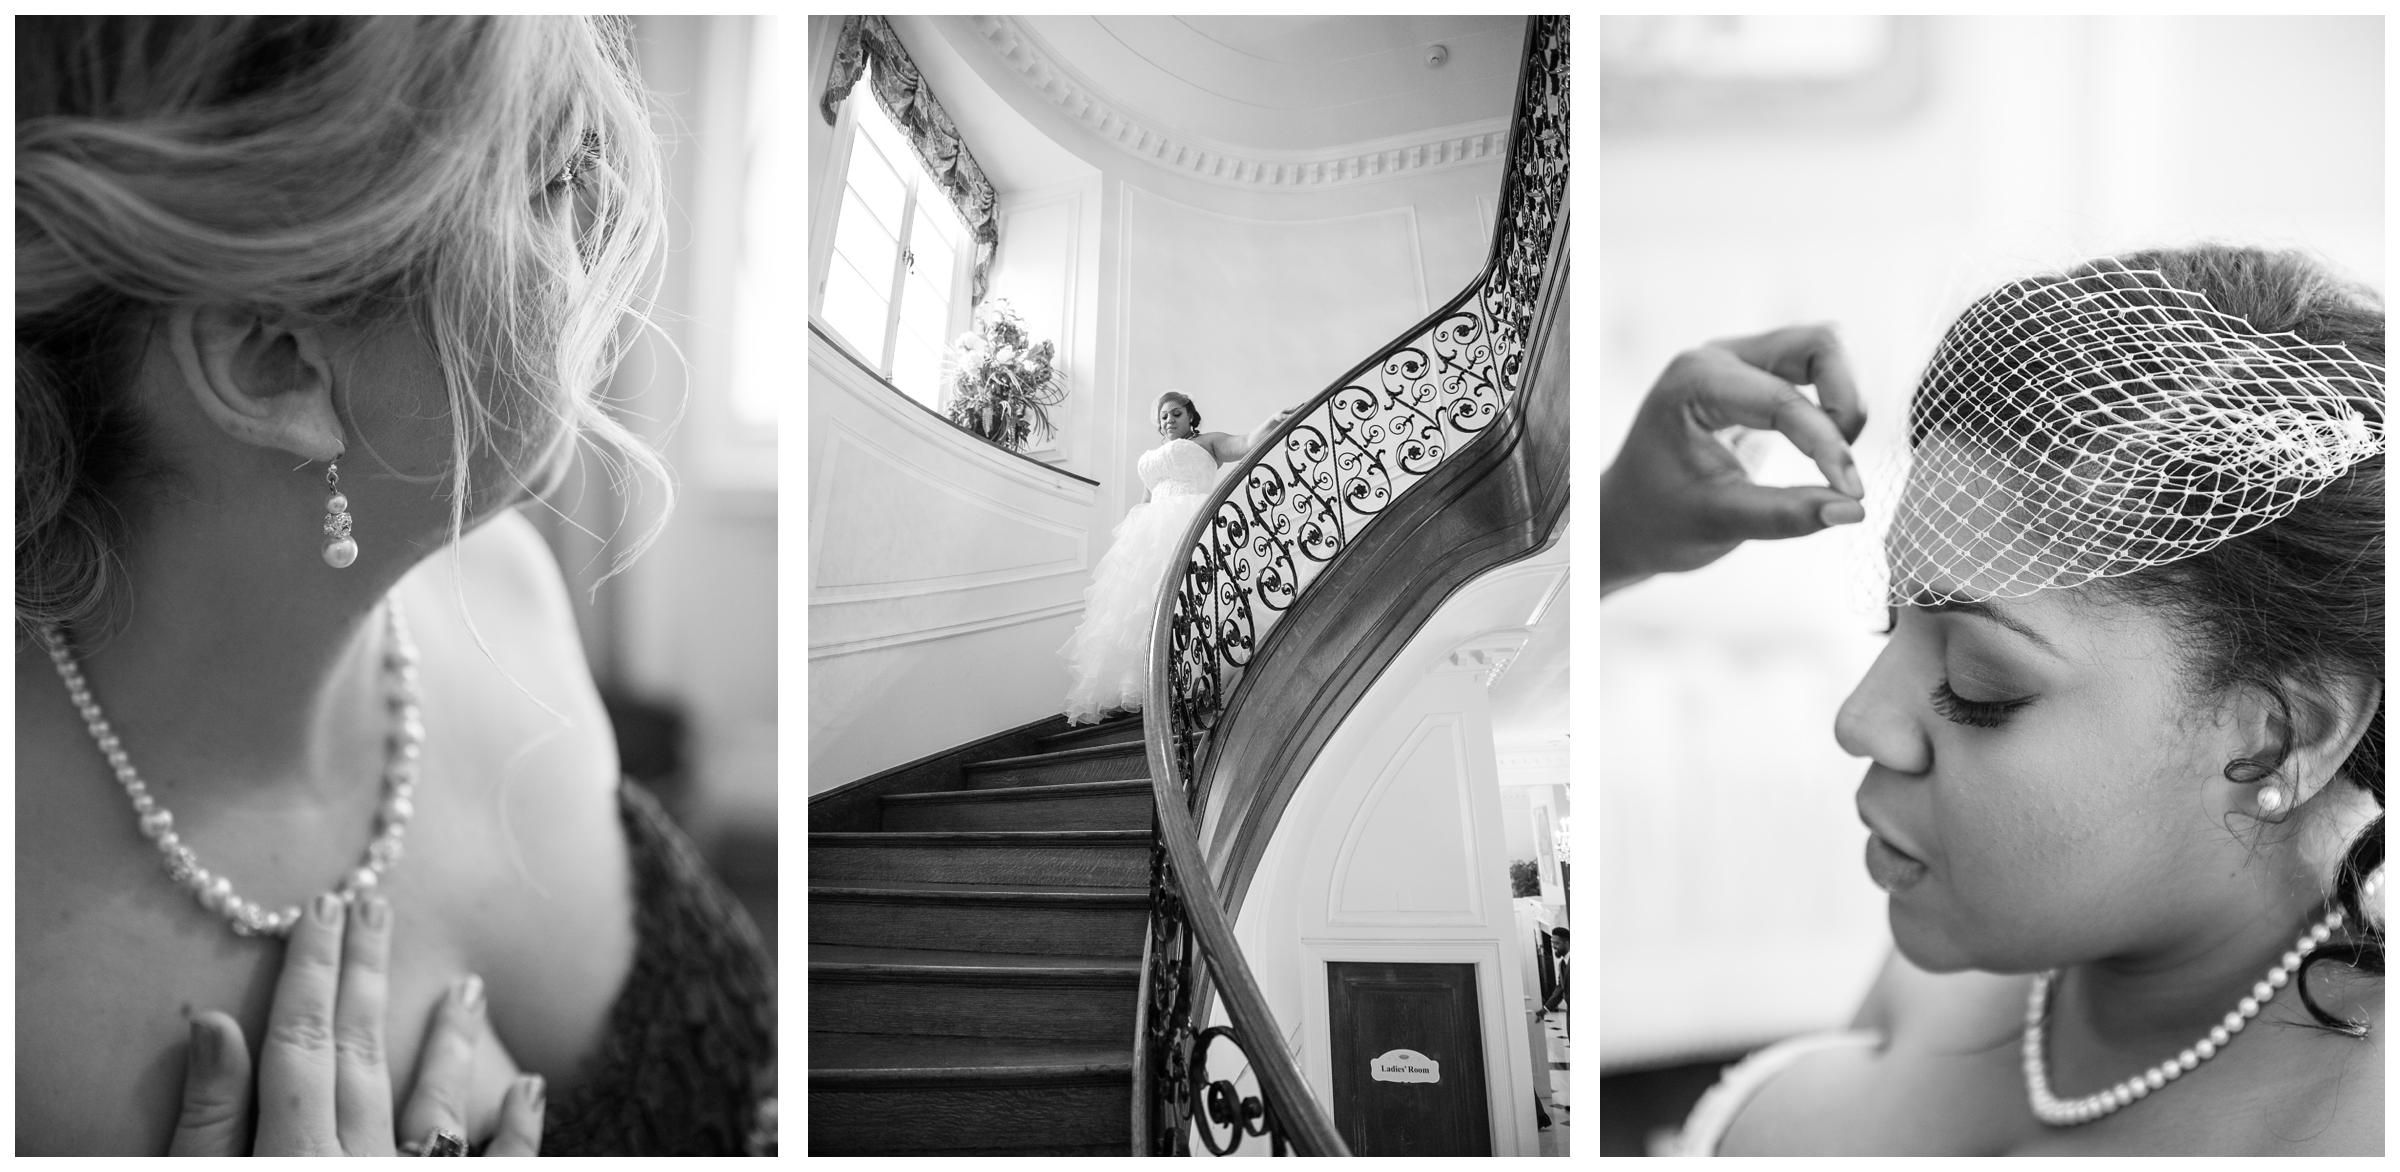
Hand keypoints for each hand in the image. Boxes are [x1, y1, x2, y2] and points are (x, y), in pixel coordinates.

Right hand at [167, 893, 546, 1155]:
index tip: (320, 906)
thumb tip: (212, 1023)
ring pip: (437, 1108)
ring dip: (450, 1042)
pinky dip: (516, 1130)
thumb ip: (208, 1124)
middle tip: (376, 905)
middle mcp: (360, 1166)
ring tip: (469, 986)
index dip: (309, 971)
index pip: (300, 1042)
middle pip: (362, 1055)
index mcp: (292, 1156)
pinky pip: (493, 1170)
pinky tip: (531, 1085)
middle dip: (365, 976)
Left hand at [1600, 325, 1867, 594]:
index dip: (1828, 446)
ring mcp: (1738, 360)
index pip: (1782, 400)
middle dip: (1845, 401)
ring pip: (1823, 350)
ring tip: (1831, 459)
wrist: (1629, 520)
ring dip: (1843, 401)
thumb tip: (1854, 511)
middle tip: (1842, 465)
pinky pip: (1816, 370)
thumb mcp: (1718, 523)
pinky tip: (1825, 450)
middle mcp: (1718, 357)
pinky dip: (1834, 405)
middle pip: (1818, 344)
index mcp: (1695, 382)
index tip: (1854, 493)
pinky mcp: (1757, 375)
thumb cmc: (1659, 520)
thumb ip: (1785, 515)